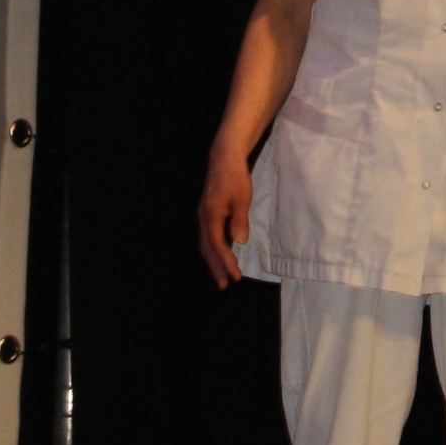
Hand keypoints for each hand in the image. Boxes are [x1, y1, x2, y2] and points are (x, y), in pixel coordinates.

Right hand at [197, 149, 253, 289]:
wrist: (224, 158)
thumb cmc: (235, 176)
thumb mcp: (242, 198)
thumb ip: (240, 220)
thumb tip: (239, 242)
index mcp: (211, 215)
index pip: (218, 245)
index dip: (226, 263)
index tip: (236, 277)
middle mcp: (203, 218)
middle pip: (208, 249)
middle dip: (216, 268)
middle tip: (224, 286)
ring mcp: (203, 216)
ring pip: (206, 244)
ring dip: (214, 262)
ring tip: (222, 277)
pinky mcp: (207, 213)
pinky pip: (209, 237)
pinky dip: (214, 250)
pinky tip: (221, 256)